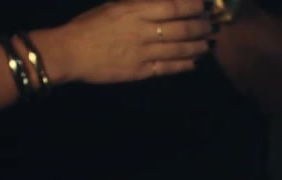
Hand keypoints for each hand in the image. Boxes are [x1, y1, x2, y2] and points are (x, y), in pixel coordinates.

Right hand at [45, 0, 212, 83]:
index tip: (204, 5)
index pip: (172, 6)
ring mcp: (142, 53)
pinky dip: (183, 65)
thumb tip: (163, 4)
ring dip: (197, 47)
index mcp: (135, 10)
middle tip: (211, 26)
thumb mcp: (114, 6)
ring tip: (207, 44)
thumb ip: (139, 5)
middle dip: (200, 27)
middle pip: (181, 29)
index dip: (192, 6)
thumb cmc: (89, 25)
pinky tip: (193, 63)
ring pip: (178, 49)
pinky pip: (167, 68)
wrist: (70, 52)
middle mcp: (143, 31)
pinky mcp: (139, 71)